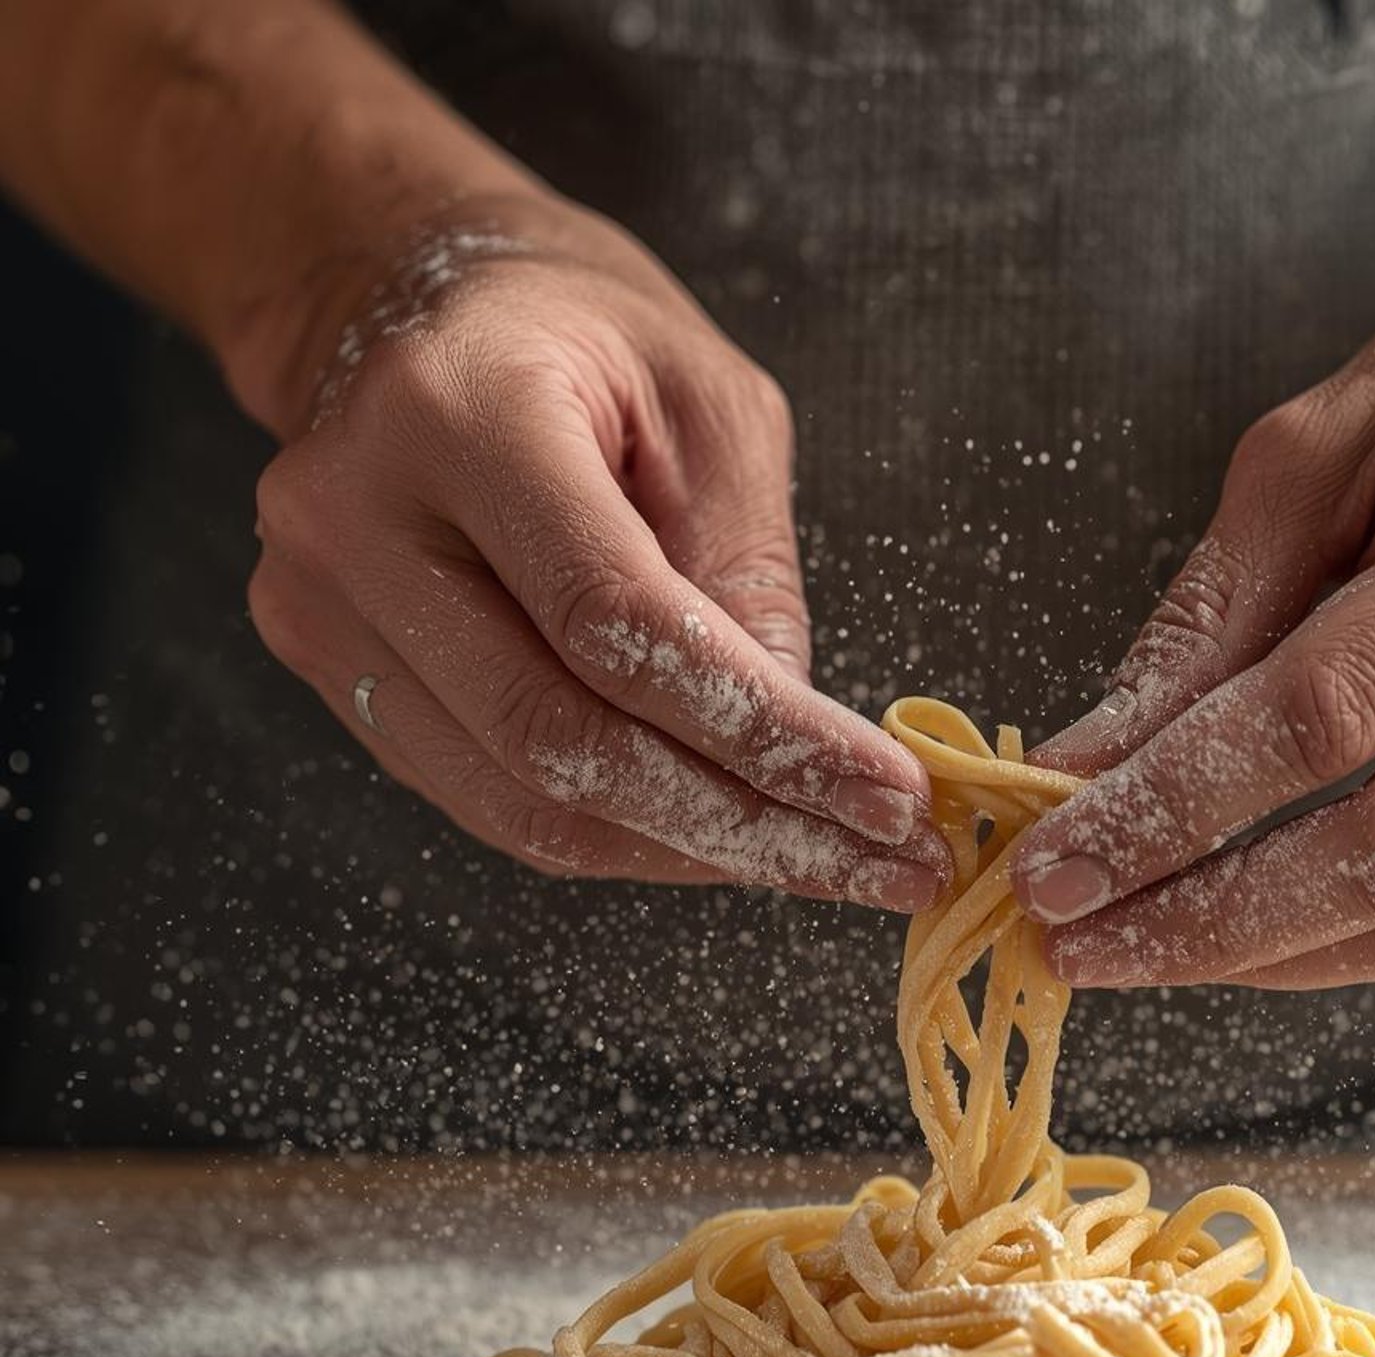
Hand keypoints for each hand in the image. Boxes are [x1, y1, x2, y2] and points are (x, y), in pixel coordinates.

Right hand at [248, 192, 947, 908]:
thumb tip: (801, 750)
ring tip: (817, 858)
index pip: (615, 623)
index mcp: (456, 413)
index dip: (764, 733)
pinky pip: (492, 800)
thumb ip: (751, 573)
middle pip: (558, 738)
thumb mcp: (712, 408)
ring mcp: (323, 608)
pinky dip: (621, 835)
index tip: (888, 797)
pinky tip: (718, 831)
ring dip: (687, 851)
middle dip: (738, 823)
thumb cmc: (581, 340)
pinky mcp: (333, 672)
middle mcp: (353, 519)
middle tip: (874, 861)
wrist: (415, 314)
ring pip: (523, 800)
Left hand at [1012, 258, 1374, 986]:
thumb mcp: (1314, 458)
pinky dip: (1338, 939)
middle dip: (1209, 920)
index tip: (1050, 867)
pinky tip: (1239, 931)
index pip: (1329, 714)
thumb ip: (1203, 629)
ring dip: (1262, 953)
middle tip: (1076, 941)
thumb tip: (1083, 775)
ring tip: (1133, 947)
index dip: (1172, 809)